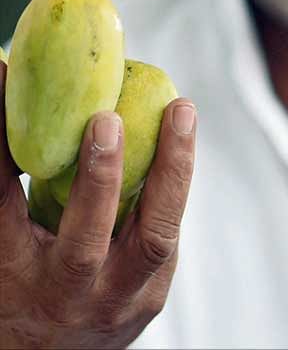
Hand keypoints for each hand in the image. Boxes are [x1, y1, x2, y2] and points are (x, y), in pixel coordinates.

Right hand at [0, 59, 196, 348]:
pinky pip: (169, 231)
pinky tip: (181, 137)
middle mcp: (64, 296)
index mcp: (12, 273)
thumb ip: (9, 169)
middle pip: (84, 241)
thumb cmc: (18, 277)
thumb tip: (4, 74)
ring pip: (153, 237)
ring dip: (172, 170)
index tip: (11, 89)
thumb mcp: (6, 231)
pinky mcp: (153, 294)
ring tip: (182, 110)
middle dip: (99, 178)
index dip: (7, 153)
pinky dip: (174, 183)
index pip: (4, 207)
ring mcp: (116, 301)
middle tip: (106, 117)